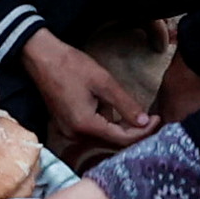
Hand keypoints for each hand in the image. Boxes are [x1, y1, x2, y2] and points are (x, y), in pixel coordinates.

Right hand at [21, 28, 157, 152]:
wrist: (41, 57)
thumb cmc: (71, 66)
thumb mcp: (103, 82)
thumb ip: (125, 105)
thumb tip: (145, 122)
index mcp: (85, 125)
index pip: (121, 139)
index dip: (142, 132)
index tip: (158, 120)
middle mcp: (75, 135)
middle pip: (111, 141)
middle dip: (132, 130)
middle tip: (152, 117)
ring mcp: (67, 131)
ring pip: (101, 135)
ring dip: (118, 125)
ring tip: (131, 109)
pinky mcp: (65, 125)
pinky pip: (90, 129)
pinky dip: (104, 121)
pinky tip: (109, 106)